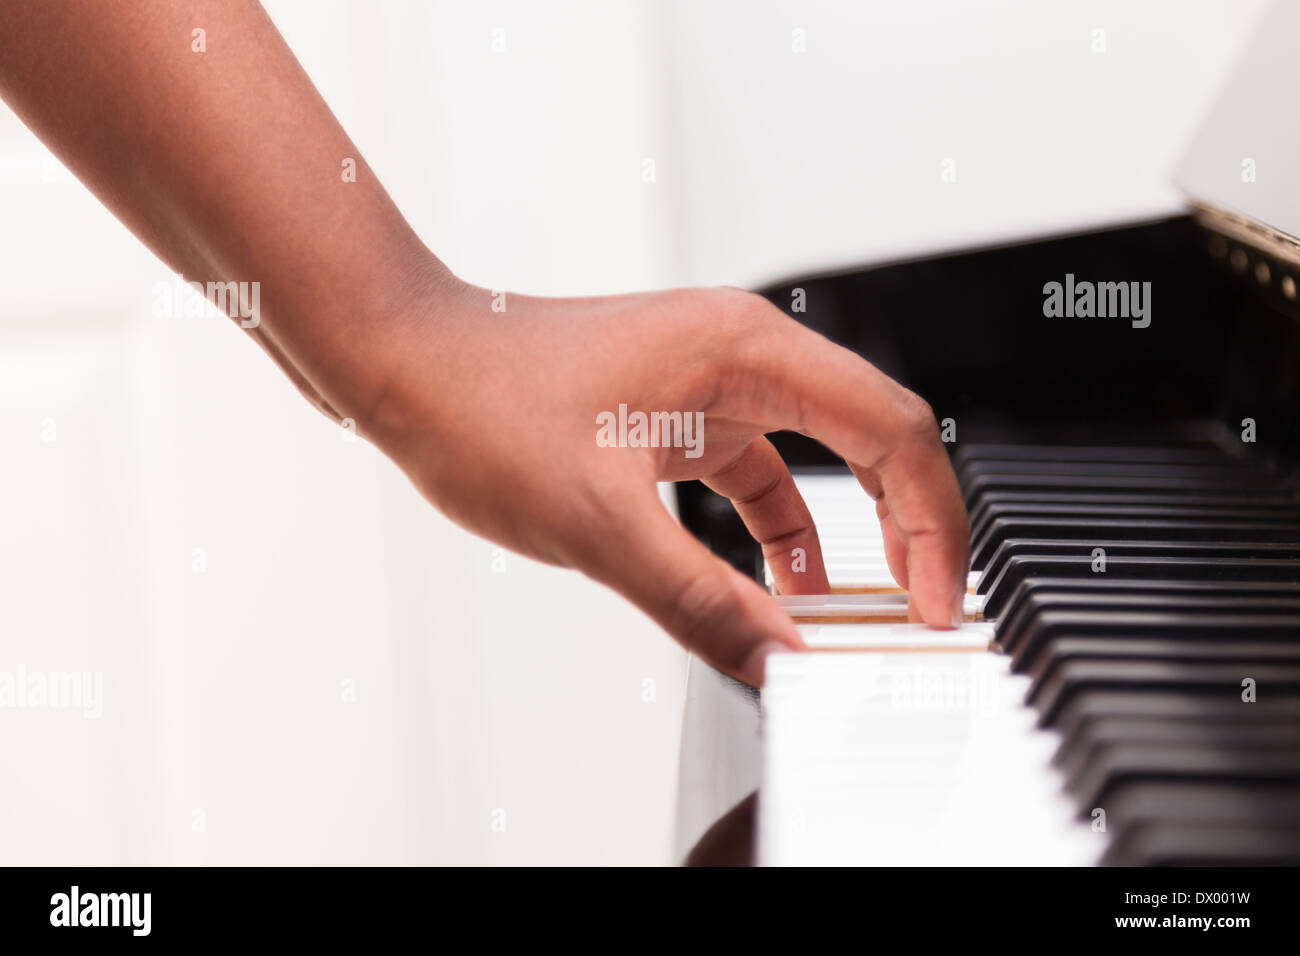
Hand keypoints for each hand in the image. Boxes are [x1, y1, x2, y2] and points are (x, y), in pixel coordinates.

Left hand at [360, 274, 970, 685]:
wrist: (402, 363)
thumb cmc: (481, 403)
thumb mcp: (597, 522)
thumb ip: (699, 598)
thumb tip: (781, 661)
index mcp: (746, 351)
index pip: (891, 430)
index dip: (931, 523)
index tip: (936, 603)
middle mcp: (740, 355)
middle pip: (872, 437)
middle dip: (908, 526)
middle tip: (922, 610)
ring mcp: (708, 382)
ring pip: (818, 458)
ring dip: (850, 533)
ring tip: (861, 609)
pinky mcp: (675, 413)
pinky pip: (759, 472)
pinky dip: (782, 529)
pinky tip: (782, 583)